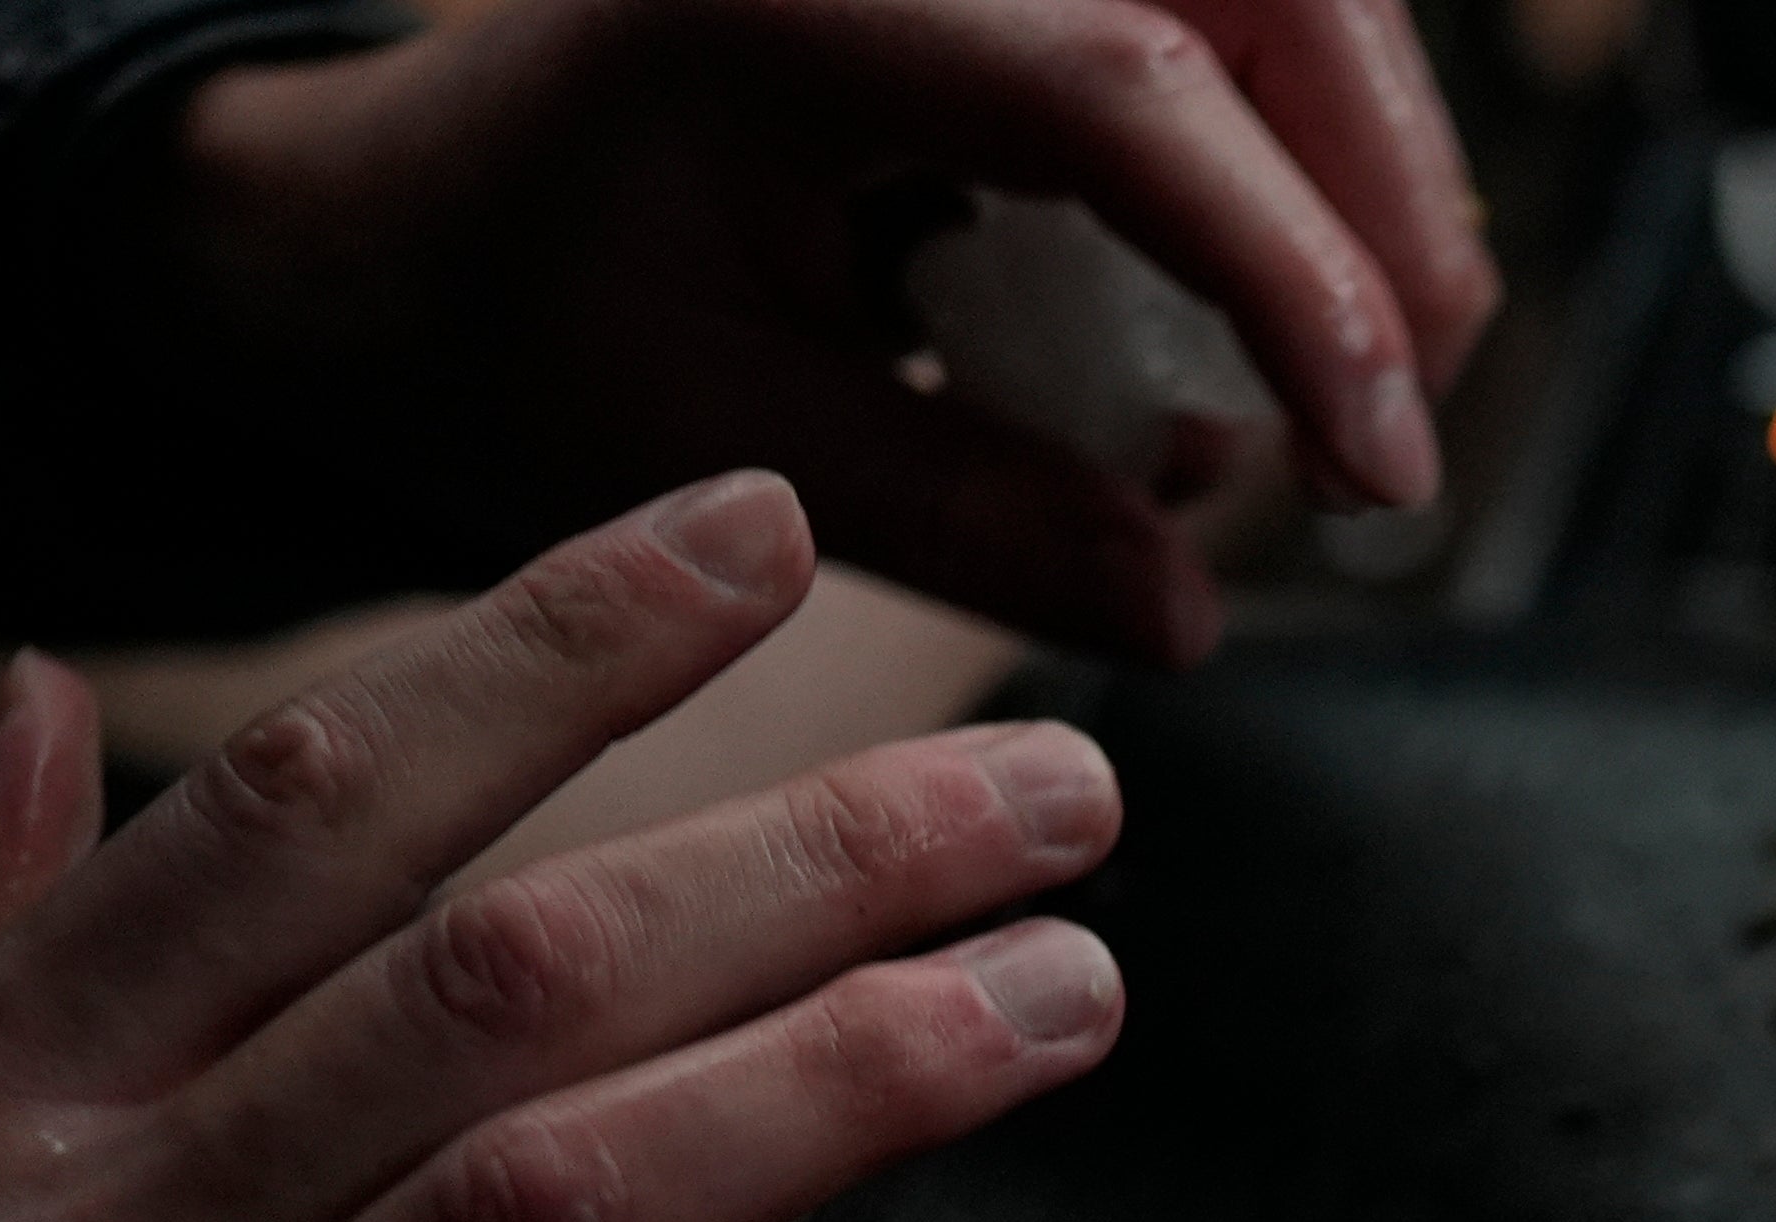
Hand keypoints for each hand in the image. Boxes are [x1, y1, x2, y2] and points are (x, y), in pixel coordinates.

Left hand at [169, 0, 1501, 664]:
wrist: (383, 223)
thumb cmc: (501, 330)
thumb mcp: (726, 460)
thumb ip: (976, 523)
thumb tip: (1195, 609)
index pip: (1127, 94)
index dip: (1297, 280)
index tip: (1380, 466)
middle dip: (1378, 208)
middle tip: (1392, 432)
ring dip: (1349, 180)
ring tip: (1332, 393)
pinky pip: (1205, 28)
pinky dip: (1272, 162)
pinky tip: (1247, 318)